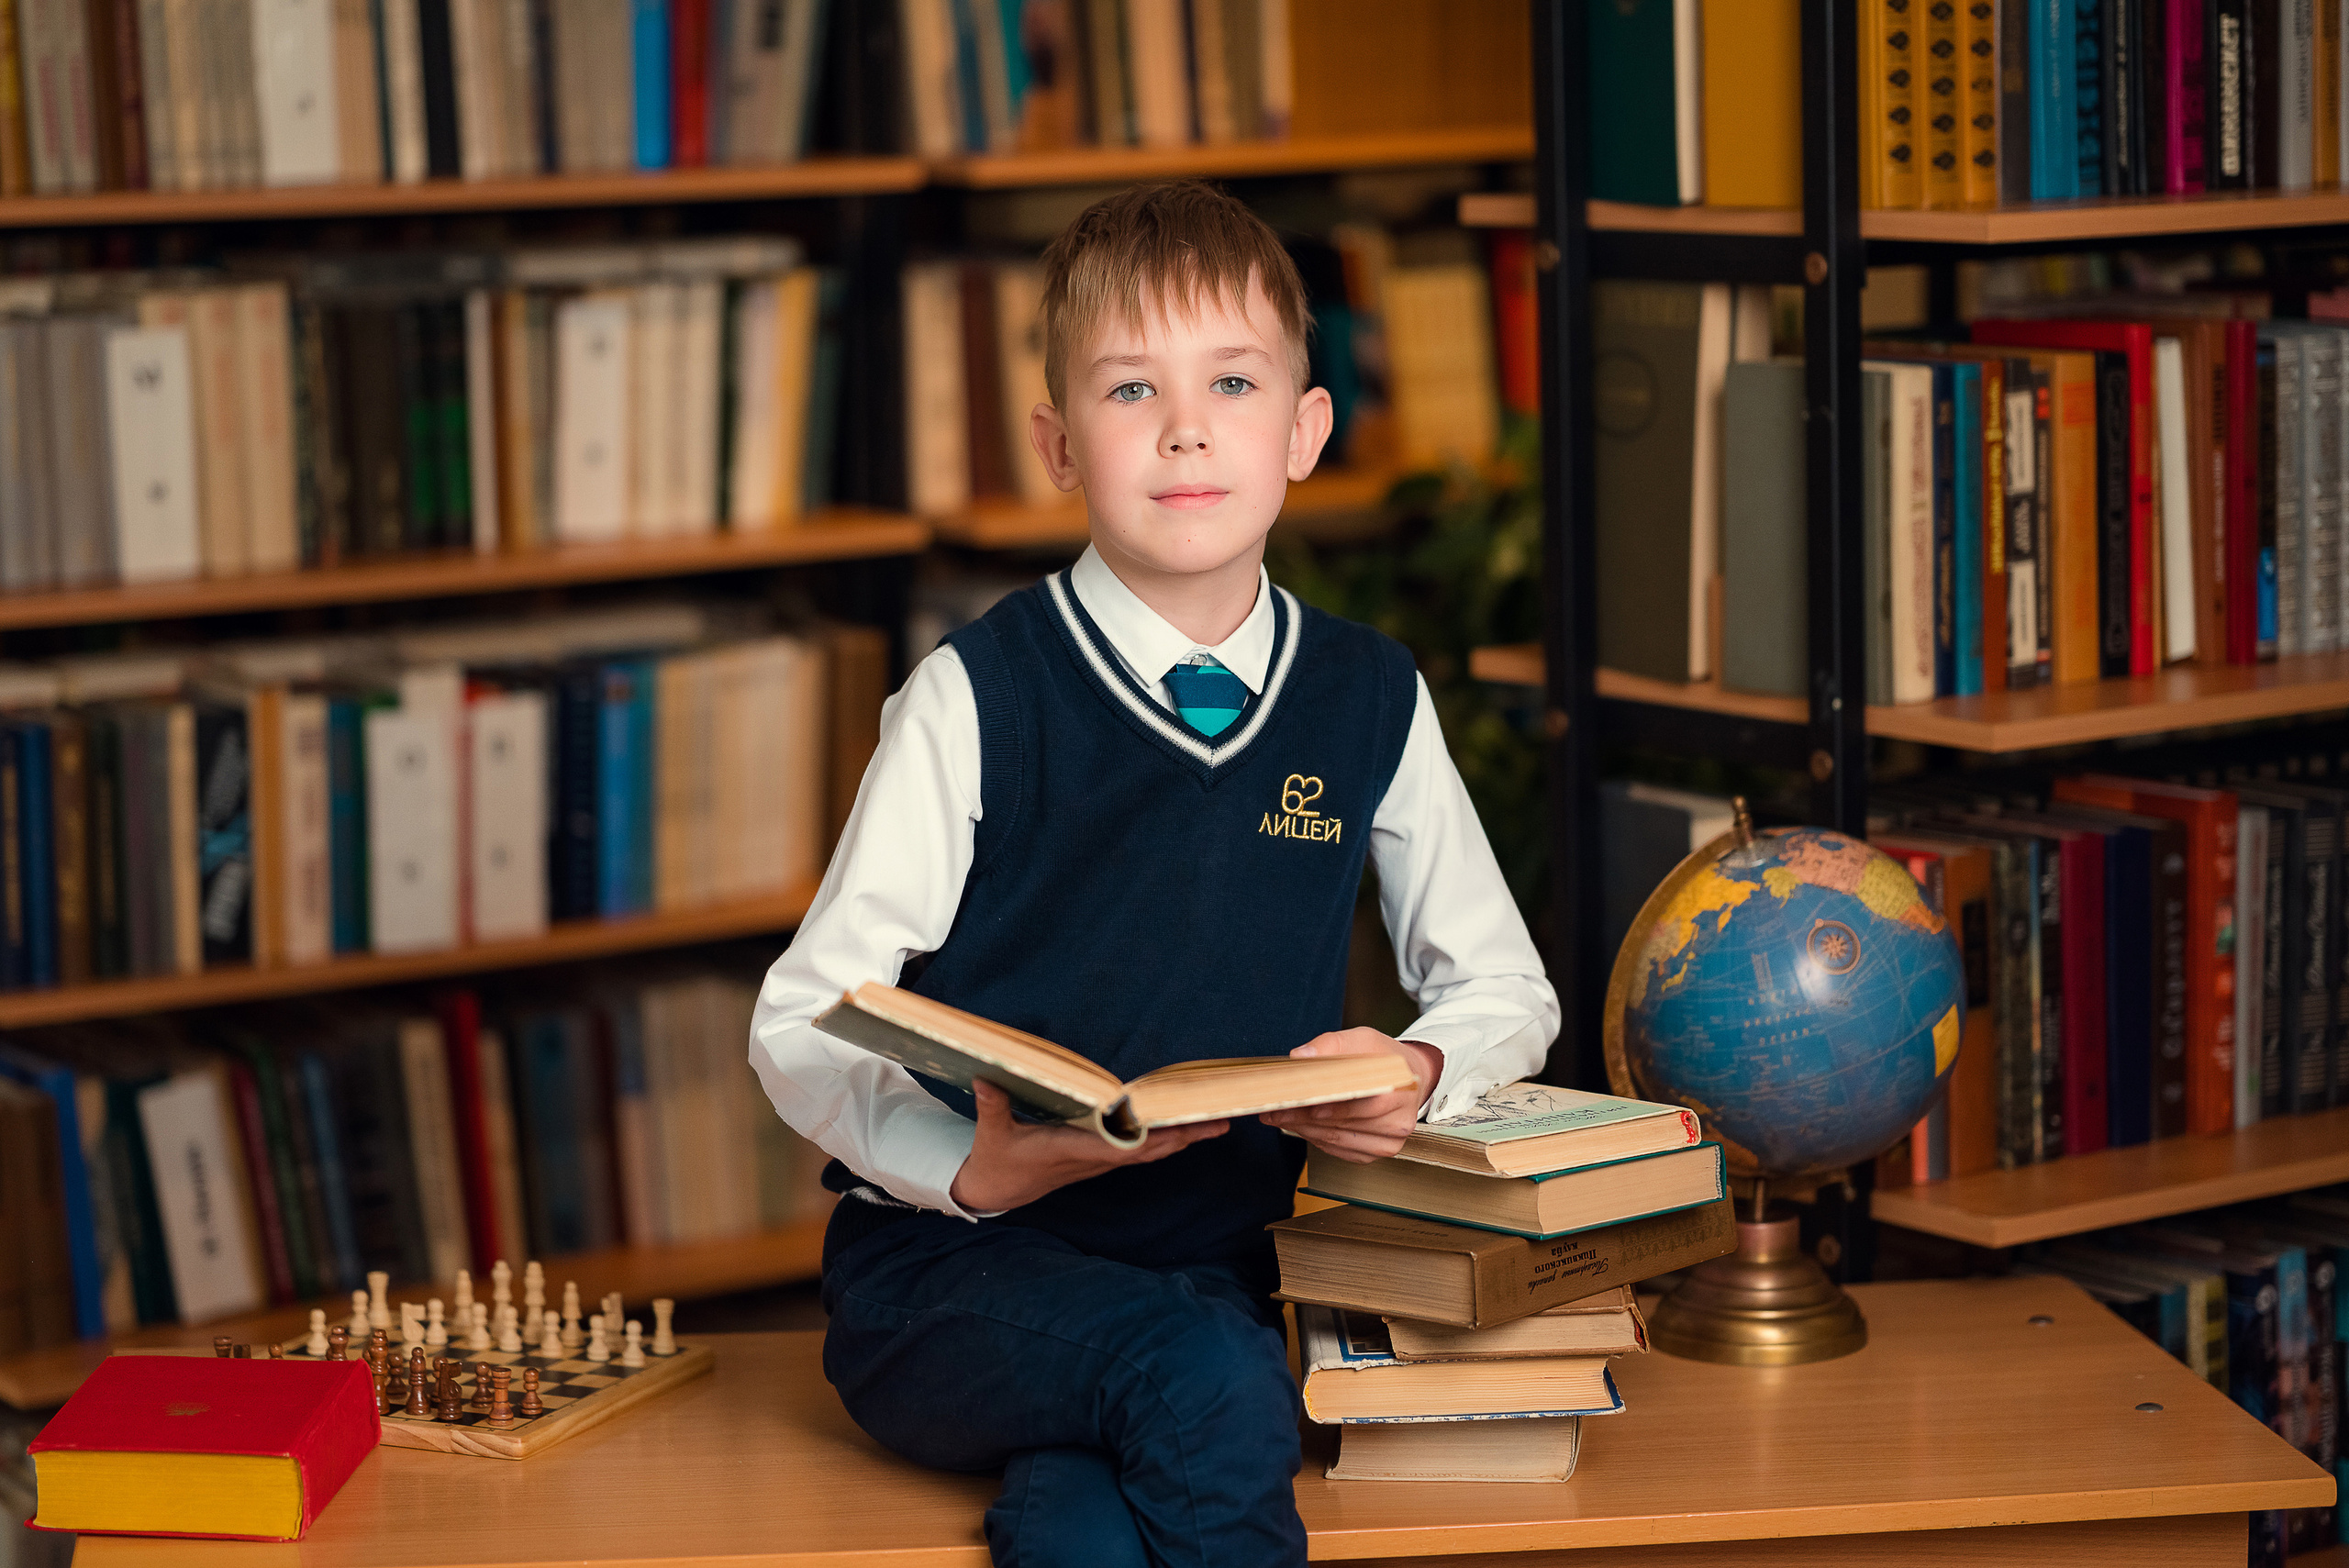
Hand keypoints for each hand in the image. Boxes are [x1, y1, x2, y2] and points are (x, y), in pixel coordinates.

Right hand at [949, 1080, 1229, 1213]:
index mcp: (1068, 1150)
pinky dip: (1163, 1140)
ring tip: (1213, 1125)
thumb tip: (985, 1077)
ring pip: (1147, 1152)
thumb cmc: (996, 1160)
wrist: (996, 1191)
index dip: (1143, 1140)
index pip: (1112, 1147)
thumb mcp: (991, 1132)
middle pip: (1144, 1150)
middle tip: (1217, 1123)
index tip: (1171, 1131)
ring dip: (1180, 1139)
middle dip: (1180, 1137)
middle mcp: (1091, 1158)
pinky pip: (1139, 1151)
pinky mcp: (1098, 1159)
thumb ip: (992, 1105)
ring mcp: (1098, 1161)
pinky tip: (1184, 1131)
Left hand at [1258, 1028, 1442, 1163]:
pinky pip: (1338, 1149)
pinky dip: (1315, 1137)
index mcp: (1399, 1091)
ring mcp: (1389, 1143)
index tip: (1290, 1099)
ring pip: (1335, 1139)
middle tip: (1271, 1108)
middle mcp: (1398, 1122)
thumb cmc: (1384, 1059)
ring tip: (1276, 1115)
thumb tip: (1300, 1057)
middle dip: (1301, 1116)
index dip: (1321, 1104)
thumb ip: (1331, 1045)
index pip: (1355, 1103)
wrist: (1409, 1079)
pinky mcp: (1376, 1153)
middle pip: (1340, 1124)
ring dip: (1302, 1129)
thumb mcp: (1363, 1039)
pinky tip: (1298, 1125)